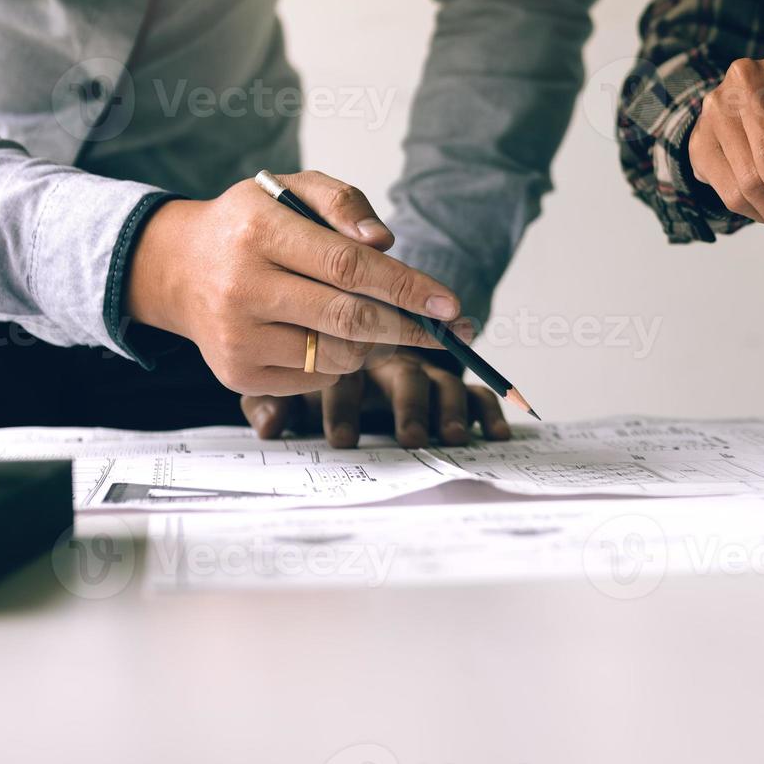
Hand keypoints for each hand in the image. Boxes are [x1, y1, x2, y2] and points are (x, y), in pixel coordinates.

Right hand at [127, 171, 461, 396]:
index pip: (350, 266)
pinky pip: (316, 379)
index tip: (450, 305)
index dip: (408, 288)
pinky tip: (323, 335)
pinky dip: (338, 362)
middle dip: (409, 328)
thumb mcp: (291, 189)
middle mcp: (243, 286)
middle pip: (350, 320)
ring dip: (372, 344)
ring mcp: (237, 337)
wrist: (177, 267)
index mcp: (259, 230)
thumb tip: (385, 242)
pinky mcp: (237, 374)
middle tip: (445, 331)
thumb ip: (344, 203)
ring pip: (340, 357)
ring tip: (367, 319)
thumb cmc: (250, 225)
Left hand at [241, 351, 511, 448]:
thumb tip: (268, 427)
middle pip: (402, 372)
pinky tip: (495, 434)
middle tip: (410, 439)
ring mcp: (417, 365)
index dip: (345, 405)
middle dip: (408, 407)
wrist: (335, 323)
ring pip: (440, 379)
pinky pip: (474, 391)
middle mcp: (384, 353)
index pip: (345, 368)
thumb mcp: (276, 377)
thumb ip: (268, 399)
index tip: (341, 441)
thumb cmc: (300, 359)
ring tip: (451, 438)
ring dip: (449, 407)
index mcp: (340, 345)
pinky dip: (487, 410)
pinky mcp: (445, 379)